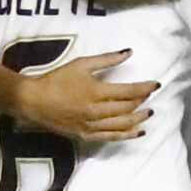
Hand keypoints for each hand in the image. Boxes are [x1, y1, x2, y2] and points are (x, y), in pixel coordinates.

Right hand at [12, 51, 156, 141]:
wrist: (33, 101)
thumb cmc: (56, 79)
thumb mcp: (81, 64)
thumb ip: (107, 59)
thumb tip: (129, 52)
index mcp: (96, 92)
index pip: (129, 92)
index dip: (145, 88)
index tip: (156, 84)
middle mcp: (96, 112)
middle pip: (128, 109)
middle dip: (142, 101)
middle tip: (151, 95)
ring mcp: (91, 126)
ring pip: (123, 125)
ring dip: (139, 119)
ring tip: (149, 113)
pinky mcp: (86, 135)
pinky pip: (111, 137)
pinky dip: (127, 135)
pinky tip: (138, 131)